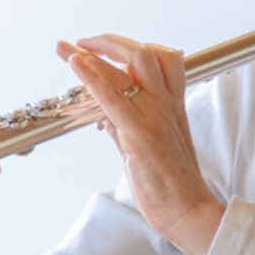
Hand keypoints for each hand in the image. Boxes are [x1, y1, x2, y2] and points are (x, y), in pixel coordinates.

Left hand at [58, 34, 224, 254]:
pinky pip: (115, 97)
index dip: (129, 48)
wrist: (188, 212)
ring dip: (95, 52)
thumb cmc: (170, 186)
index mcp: (174, 106)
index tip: (100, 47)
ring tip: (66, 48)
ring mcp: (157, 117)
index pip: (161, 59)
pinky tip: (76, 63)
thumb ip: (123, 126)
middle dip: (109, 42)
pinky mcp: (142, 134)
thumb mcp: (144, 148)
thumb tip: (101, 112)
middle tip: (82, 42)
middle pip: (145, 53)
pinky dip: (93, 76)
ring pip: (132, 66)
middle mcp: (168, 105)